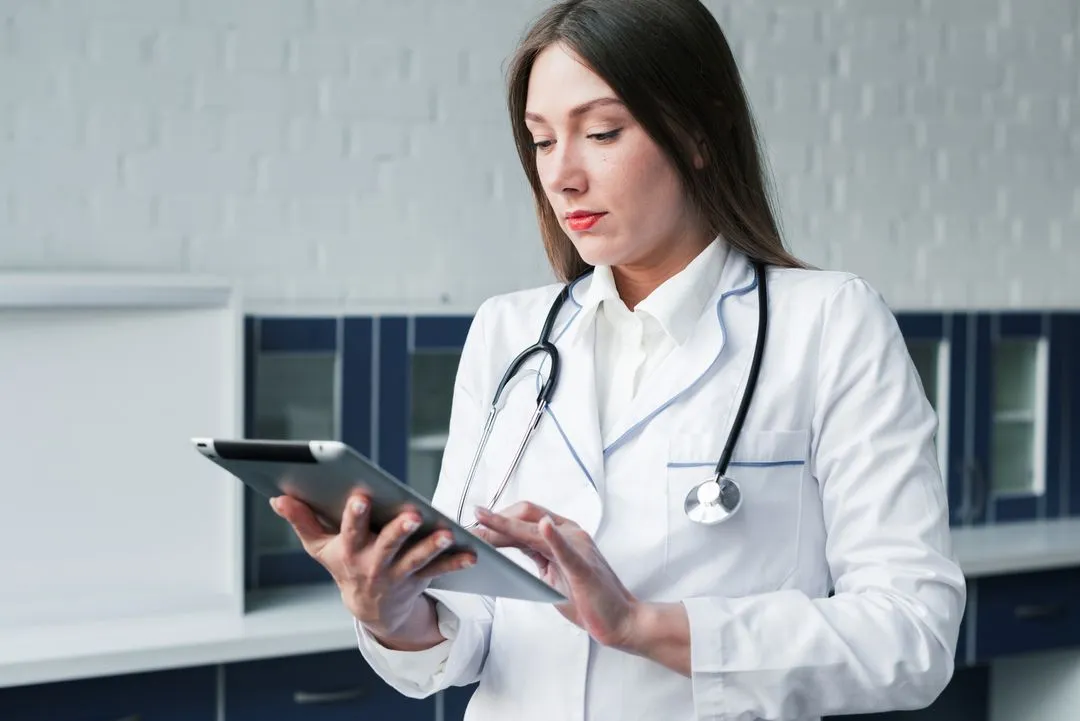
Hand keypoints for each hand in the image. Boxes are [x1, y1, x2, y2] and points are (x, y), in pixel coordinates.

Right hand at [271, 492, 475, 643]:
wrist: (370, 608)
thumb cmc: (343, 564)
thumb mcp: (319, 547)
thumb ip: (301, 520)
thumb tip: (278, 498)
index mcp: (349, 550)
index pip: (350, 530)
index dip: (354, 515)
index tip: (361, 497)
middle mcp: (373, 564)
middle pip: (387, 545)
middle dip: (399, 531)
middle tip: (412, 515)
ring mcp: (398, 574)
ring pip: (416, 560)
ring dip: (432, 548)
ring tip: (446, 534)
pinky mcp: (420, 580)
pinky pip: (440, 571)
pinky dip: (456, 563)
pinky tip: (471, 554)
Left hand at [472, 502, 638, 648]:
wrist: (620, 619)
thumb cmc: (587, 598)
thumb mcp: (551, 571)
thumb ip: (532, 553)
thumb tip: (500, 544)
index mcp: (562, 532)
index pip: (524, 515)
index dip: (496, 517)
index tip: (471, 523)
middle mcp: (570, 533)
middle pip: (526, 514)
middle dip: (494, 520)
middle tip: (466, 529)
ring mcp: (578, 548)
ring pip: (536, 529)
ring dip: (505, 526)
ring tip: (481, 524)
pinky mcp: (583, 568)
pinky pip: (566, 549)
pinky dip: (553, 536)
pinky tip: (543, 527)